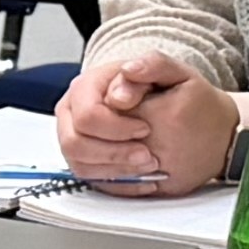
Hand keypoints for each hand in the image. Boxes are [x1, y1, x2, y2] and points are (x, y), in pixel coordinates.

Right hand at [54, 45, 240, 194]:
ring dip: (117, 170)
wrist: (175, 110)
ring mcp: (74, 139)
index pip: (87, 114)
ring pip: (80, 165)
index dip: (116, 127)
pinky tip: (146, 179)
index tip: (146, 129)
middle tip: (148, 155)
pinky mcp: (84, 161)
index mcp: (87, 86)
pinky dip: (120, 183)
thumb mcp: (171, 72)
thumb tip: (128, 72)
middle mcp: (72, 113)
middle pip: (75, 143)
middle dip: (114, 153)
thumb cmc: (168, 91)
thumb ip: (151, 65)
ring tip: (150, 165)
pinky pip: (91, 181)